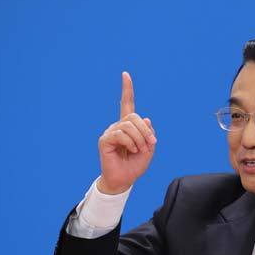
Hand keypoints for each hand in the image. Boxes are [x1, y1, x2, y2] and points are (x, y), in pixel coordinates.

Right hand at [97, 71, 156, 193]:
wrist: (124, 180)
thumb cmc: (135, 165)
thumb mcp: (149, 148)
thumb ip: (149, 133)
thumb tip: (146, 119)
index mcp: (128, 126)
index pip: (127, 104)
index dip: (127, 89)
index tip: (125, 74)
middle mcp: (118, 126)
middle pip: (134, 117)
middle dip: (145, 131)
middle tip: (149, 144)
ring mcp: (110, 132)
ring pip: (129, 126)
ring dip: (139, 139)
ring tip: (138, 150)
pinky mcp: (105, 140)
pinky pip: (120, 134)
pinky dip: (130, 143)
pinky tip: (130, 151)